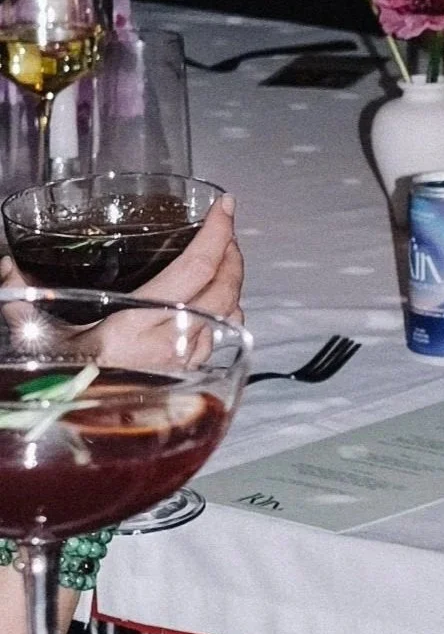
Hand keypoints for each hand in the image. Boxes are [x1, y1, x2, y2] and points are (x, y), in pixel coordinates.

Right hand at [0, 196, 243, 367]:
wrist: (79, 427)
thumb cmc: (61, 382)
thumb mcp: (37, 336)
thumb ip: (21, 297)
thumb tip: (7, 266)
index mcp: (137, 321)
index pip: (195, 268)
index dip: (217, 234)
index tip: (225, 206)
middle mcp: (171, 339)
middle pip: (225, 287)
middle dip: (232, 254)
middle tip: (226, 230)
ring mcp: (186, 358)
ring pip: (229, 310)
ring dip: (231, 281)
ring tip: (224, 259)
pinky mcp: (192, 373)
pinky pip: (221, 334)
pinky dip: (225, 310)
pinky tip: (215, 299)